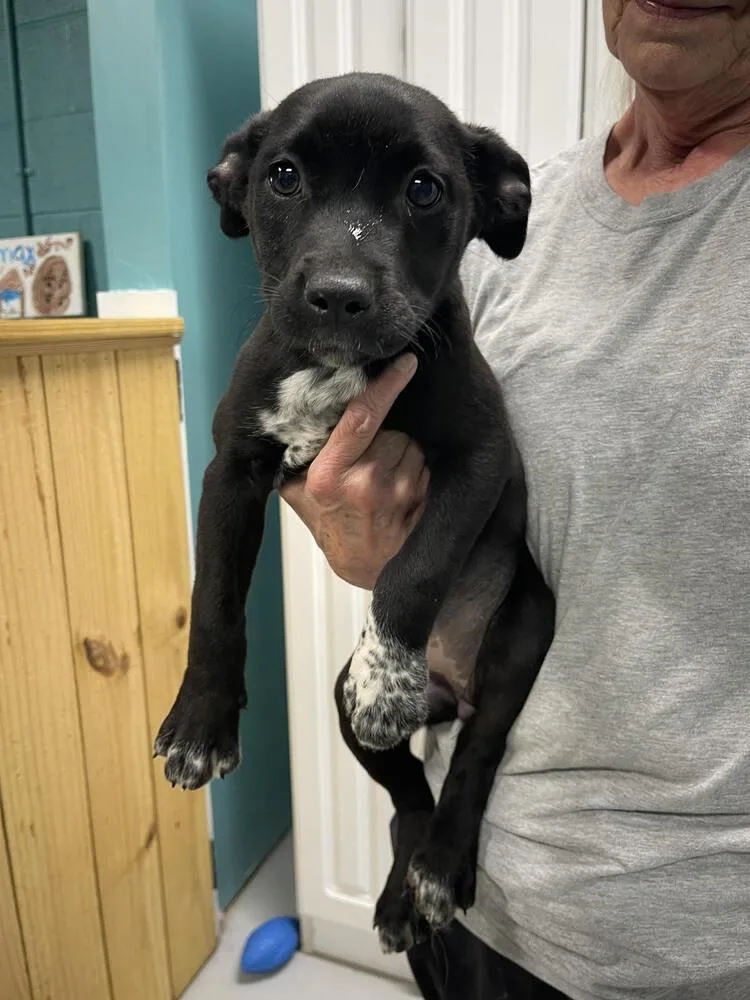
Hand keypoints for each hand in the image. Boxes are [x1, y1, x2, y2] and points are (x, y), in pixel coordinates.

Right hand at [280, 355, 428, 588]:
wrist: (366, 568)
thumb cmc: (331, 524)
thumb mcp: (300, 492)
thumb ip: (300, 454)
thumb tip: (303, 408)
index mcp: (328, 475)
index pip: (361, 416)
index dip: (385, 384)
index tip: (405, 362)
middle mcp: (364, 483)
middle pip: (392, 428)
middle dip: (389, 432)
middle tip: (376, 455)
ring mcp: (398, 494)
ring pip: (414, 444)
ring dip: (407, 452)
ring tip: (389, 475)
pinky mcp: (422, 503)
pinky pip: (428, 466)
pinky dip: (421, 469)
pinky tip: (407, 487)